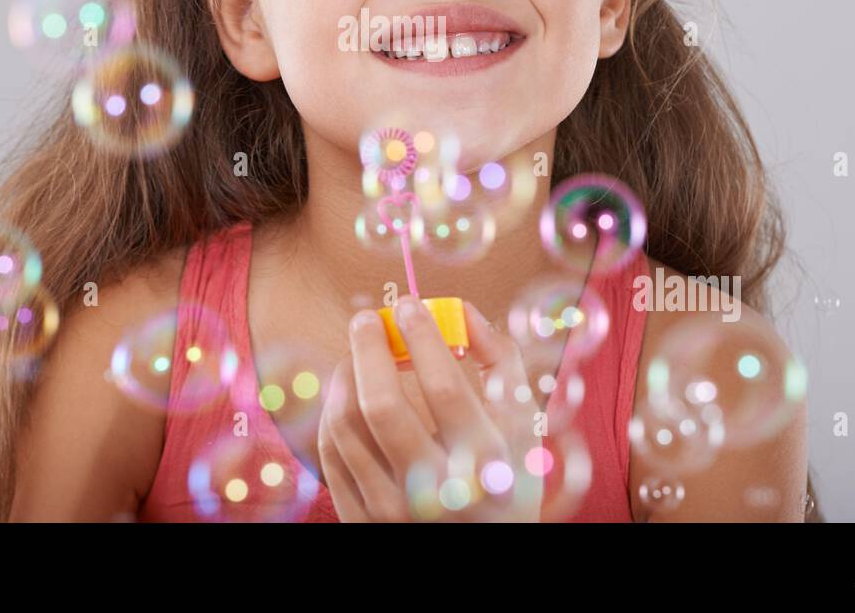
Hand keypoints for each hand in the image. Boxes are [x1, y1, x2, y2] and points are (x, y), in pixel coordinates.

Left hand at [317, 295, 543, 521]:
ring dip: (346, 376)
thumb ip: (501, 362)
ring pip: (345, 425)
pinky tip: (349, 392)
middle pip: (382, 406)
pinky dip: (334, 411)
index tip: (408, 304)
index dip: (423, 337)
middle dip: (368, 349)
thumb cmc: (505, 480)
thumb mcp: (523, 427)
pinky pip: (330, 453)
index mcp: (483, 465)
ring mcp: (392, 511)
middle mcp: (434, 493)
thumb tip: (461, 309)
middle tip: (366, 319)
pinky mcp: (361, 520)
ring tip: (359, 354)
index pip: (444, 388)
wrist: (486, 551)